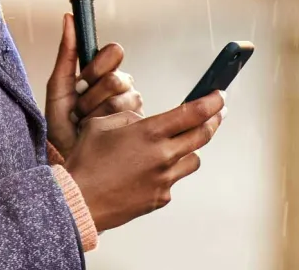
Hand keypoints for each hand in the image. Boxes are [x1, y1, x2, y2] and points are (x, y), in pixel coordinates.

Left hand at [45, 14, 143, 157]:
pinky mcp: (138, 125)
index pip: (114, 52)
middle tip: (79, 109)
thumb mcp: (58, 87)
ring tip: (86, 124)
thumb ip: (66, 52)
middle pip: (117, 79)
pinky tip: (100, 133)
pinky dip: (106, 127)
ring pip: (122, 100)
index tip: (82, 81)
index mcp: (103, 72)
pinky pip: (128, 119)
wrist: (66, 158)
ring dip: (96, 115)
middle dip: (92, 97)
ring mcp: (131, 106)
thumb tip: (68, 18)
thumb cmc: (60, 126)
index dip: (97, 68)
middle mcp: (121, 86)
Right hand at [63, 91, 225, 230]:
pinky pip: (173, 180)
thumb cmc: (85, 163)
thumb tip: (143, 121)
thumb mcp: (101, 125)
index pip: (192, 113)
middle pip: (202, 136)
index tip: (219, 97)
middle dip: (214, 121)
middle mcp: (162, 156)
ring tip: (179, 144)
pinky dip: (168, 172)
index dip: (211, 103)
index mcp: (149, 133)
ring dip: (190, 149)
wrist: (79, 201)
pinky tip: (150, 171)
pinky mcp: (160, 198)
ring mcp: (164, 179)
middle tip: (218, 114)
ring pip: (192, 160)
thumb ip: (128, 118)